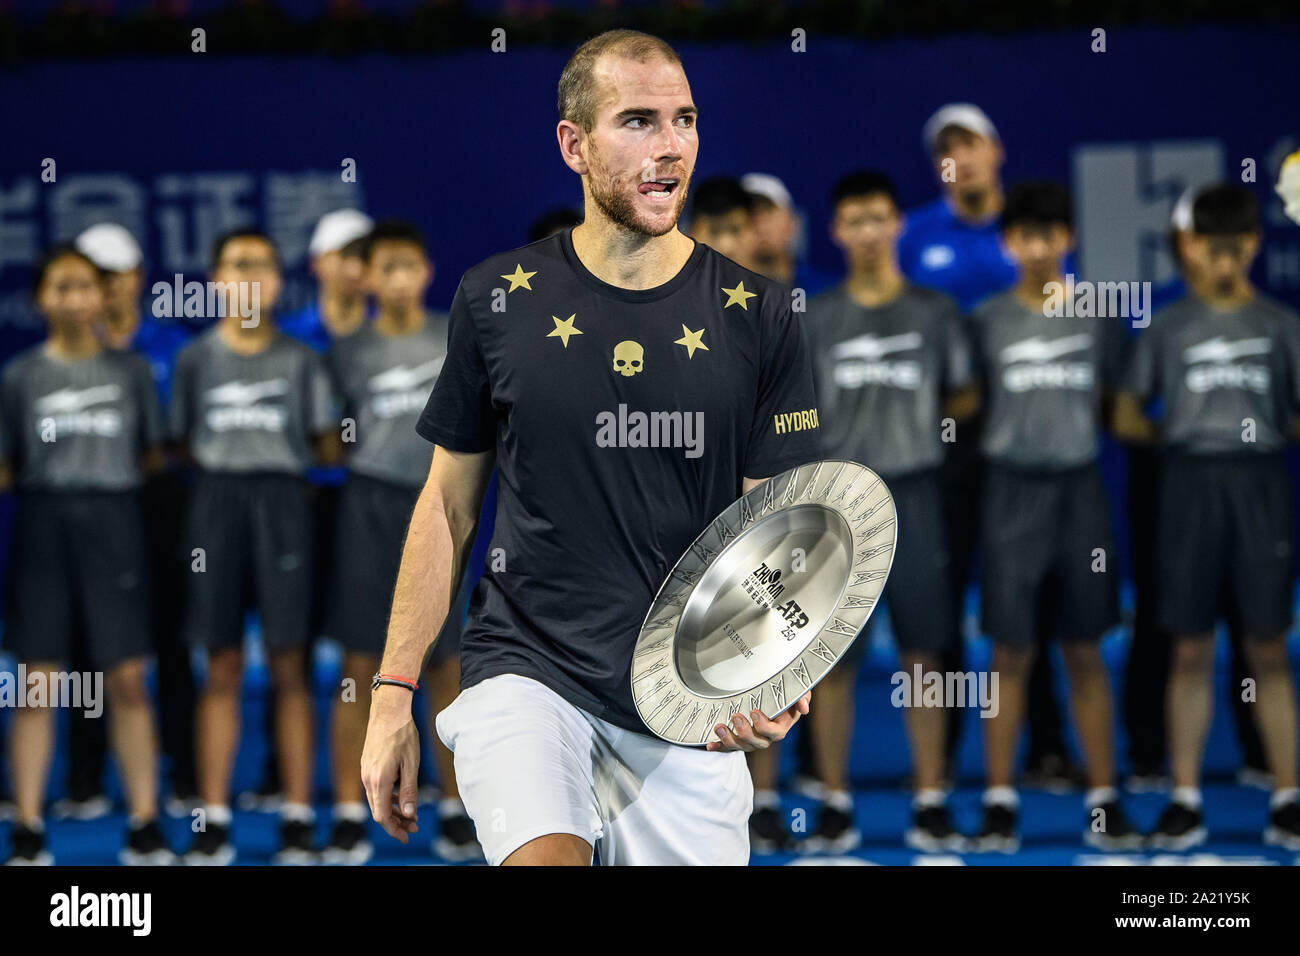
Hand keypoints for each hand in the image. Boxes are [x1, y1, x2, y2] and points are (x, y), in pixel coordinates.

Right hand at [360, 691, 421, 842]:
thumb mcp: (412, 764)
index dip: (394, 830)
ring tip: (411, 815)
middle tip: (414, 828)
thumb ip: (409, 790)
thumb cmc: (403, 735)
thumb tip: (410, 814)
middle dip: (396, 823)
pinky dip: (388, 797)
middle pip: (379, 811)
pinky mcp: (368, 766)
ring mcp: (366, 772)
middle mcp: (368, 778)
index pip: (382, 816)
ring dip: (393, 810)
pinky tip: (401, 797)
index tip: (407, 837)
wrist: (388, 711)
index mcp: (379, 780)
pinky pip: (376, 789)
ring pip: (377, 800)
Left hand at [705, 691, 810, 751]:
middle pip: (757, 743)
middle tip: (736, 717)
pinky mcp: (738, 738)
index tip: (754, 711)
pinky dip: (719, 746)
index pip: (775, 733)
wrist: (771, 692)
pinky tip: (710, 745)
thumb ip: (801, 697)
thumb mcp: (797, 690)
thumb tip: (804, 709)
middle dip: (745, 733)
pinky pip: (729, 747)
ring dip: (729, 739)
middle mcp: (766, 736)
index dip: (764, 726)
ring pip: (742, 746)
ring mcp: (752, 739)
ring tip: (719, 727)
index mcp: (781, 726)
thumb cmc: (786, 691)